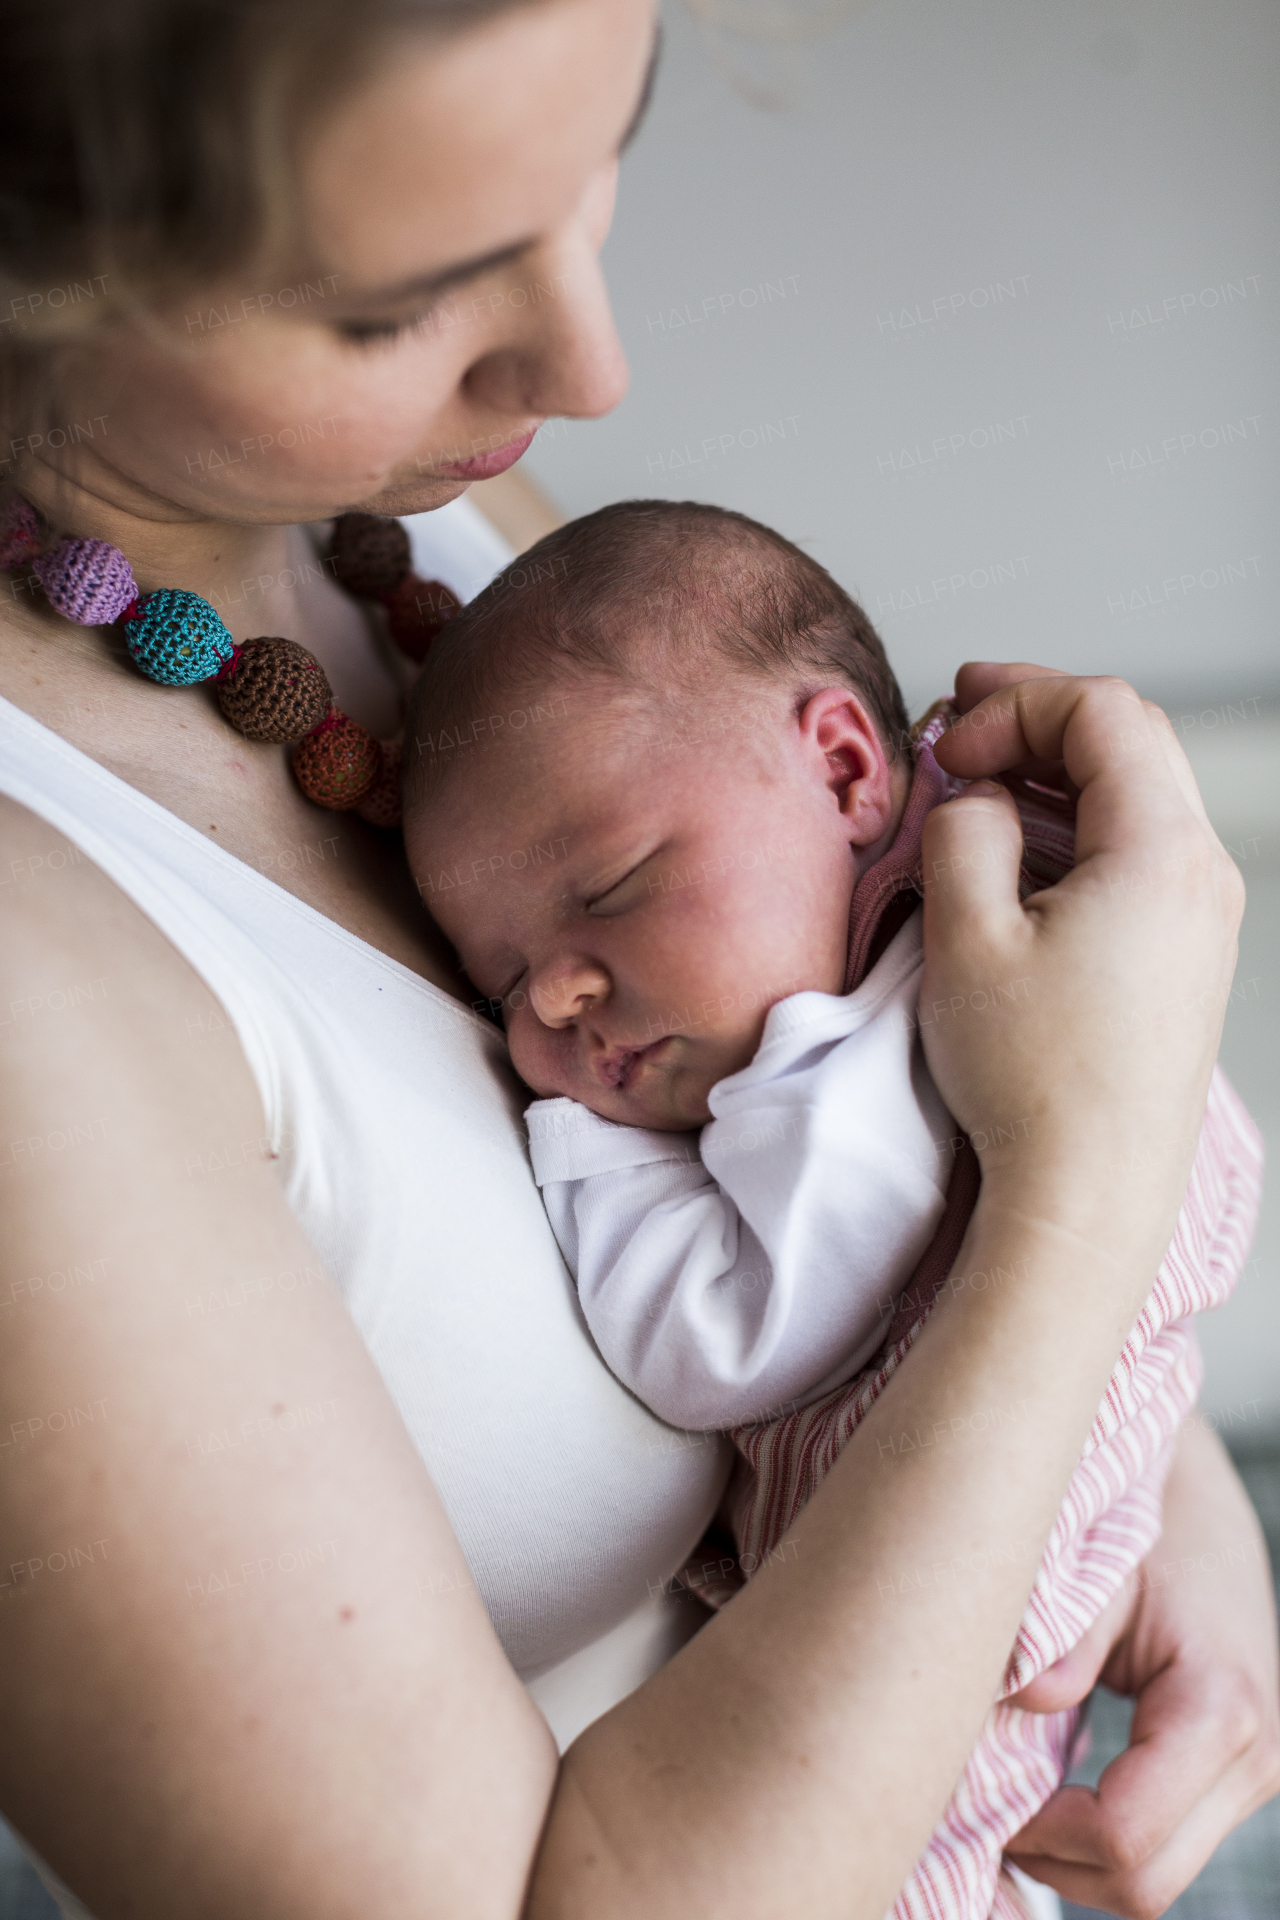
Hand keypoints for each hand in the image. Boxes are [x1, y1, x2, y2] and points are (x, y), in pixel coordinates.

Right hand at [918, 663, 1243, 1293]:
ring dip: (1057, 774)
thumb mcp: (967, 935)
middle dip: (1040, 718)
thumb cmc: (1034, 1079)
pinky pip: (1140, 855)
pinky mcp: (1185, 958)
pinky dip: (1078, 828)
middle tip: (964, 714)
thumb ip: (964, 831)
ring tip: (981, 781)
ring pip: (1139, 796)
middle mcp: (1202, 874)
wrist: (1090, 1193)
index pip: (1102, 714)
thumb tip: (977, 798)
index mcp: (1162, 850)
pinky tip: (1020, 852)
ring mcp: (1203, 918)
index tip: (950, 739)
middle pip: (1131, 742)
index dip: (1016, 702)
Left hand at [1005, 1420, 1279, 1915]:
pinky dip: (1102, 1840)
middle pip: (1144, 1886)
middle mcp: (1256, 1759)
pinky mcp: (1234, 1780)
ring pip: (1156, 1881)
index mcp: (1220, 1707)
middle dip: (1055, 1861)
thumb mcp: (1100, 1571)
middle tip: (986, 1811)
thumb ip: (1063, 1639)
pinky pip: (1164, 1846)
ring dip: (1077, 1859)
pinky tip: (1050, 1796)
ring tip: (1012, 1800)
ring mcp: (1253, 1777)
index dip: (1042, 1835)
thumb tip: (1015, 1697)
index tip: (985, 1799)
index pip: (1126, 1837)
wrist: (1201, 1507)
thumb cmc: (1146, 1528)